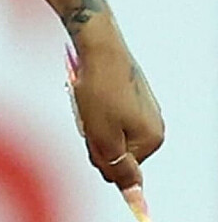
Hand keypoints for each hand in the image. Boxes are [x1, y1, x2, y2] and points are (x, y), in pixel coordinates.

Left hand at [73, 28, 163, 190]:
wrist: (97, 42)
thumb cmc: (99, 86)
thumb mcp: (103, 136)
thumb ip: (117, 168)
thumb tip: (135, 197)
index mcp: (151, 139)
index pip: (123, 168)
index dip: (100, 155)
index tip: (92, 134)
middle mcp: (153, 123)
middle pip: (116, 147)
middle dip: (96, 136)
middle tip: (87, 112)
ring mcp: (142, 104)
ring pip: (108, 126)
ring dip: (92, 118)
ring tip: (86, 97)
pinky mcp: (128, 89)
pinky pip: (107, 108)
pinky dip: (93, 103)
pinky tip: (88, 88)